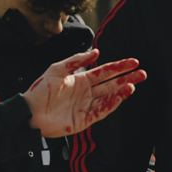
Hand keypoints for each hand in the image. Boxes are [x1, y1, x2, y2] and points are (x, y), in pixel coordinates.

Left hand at [23, 49, 146, 135]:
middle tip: (142, 73)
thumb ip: (76, 60)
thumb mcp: (57, 70)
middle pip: (111, 85)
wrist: (29, 112)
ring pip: (108, 98)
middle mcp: (86, 93)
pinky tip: (120, 97)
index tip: (134, 62)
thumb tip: (96, 51)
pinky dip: (111, 105)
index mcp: (81, 80)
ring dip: (121, 92)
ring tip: (133, 85)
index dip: (119, 66)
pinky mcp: (83, 120)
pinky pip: (100, 112)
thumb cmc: (40, 91)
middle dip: (127, 78)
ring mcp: (86, 107)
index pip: (105, 72)